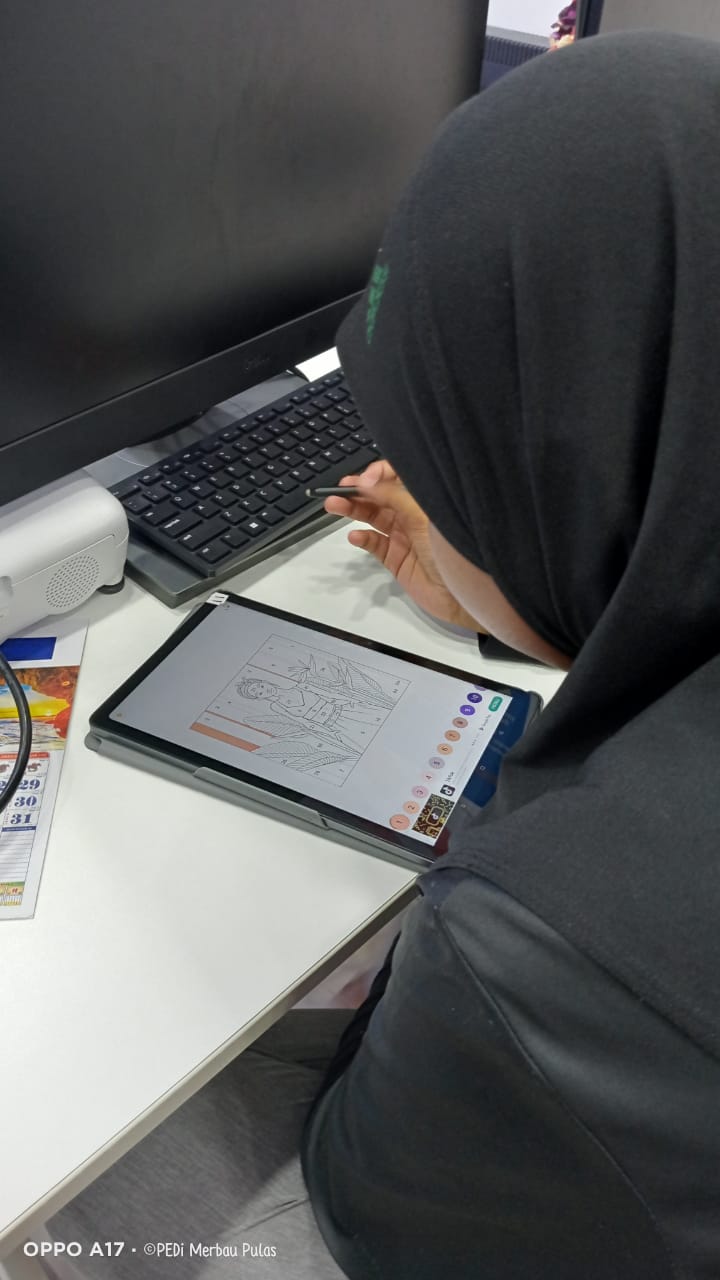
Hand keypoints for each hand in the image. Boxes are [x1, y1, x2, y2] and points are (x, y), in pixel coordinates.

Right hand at [324, 460, 484, 632]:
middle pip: (379, 497)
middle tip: (338, 491)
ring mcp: (403, 536)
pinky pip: (374, 544)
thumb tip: (368, 480)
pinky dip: (362, 539)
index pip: (395, 477)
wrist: (461, 595)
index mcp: (423, 499)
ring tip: (334, 507)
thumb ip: (394, 496)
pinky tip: (355, 536)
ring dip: (353, 510)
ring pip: (372, 517)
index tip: (361, 480)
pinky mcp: (396, 559)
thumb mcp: (423, 516)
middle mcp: (412, 515)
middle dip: (357, 492)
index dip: (377, 475)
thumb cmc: (452, 552)